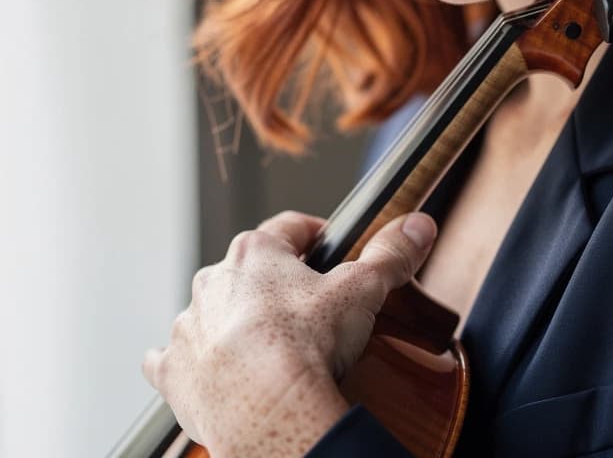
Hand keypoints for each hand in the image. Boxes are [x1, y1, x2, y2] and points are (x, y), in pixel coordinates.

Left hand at [143, 209, 437, 457]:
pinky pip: (169, 360)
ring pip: (209, 312)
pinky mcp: (173, 373)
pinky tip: (208, 370)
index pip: (289, 228)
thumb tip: (420, 225)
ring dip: (231, 322)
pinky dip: (187, 363)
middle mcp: (213, 281)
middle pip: (248, 270)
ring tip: (265, 347)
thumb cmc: (308, 343)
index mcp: (255, 252)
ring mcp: (189, 328)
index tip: (330, 249)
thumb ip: (391, 254)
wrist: (267, 409)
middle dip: (274, 284)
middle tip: (307, 309)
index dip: (315, 236)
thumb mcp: (362, 289)